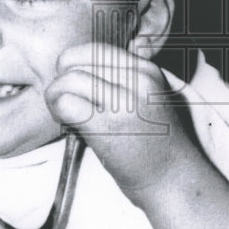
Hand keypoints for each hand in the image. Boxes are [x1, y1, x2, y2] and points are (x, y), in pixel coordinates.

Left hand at [45, 41, 197, 201]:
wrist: (173, 179)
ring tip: (64, 114)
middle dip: (61, 80)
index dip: (75, 64)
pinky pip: (66, 103)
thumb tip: (74, 68)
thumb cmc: (154, 143)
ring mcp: (124, 102)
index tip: (75, 86)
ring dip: (55, 96)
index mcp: (146, 70)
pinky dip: (58, 111)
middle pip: (77, 61)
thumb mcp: (146, 98)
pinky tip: (67, 124)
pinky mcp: (108, 126)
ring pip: (68, 80)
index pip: (95, 49)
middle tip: (65, 102)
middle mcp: (137, 80)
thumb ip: (120, 79)